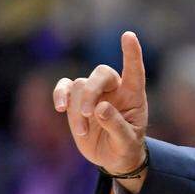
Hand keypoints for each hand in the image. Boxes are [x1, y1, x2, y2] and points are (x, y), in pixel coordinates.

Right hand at [53, 31, 148, 189]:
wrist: (112, 158)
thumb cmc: (126, 147)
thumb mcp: (127, 142)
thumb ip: (116, 125)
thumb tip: (100, 108)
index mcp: (133, 95)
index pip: (134, 70)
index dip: (131, 53)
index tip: (128, 35)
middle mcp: (114, 89)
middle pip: (101, 74)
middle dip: (91, 91)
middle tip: (87, 113)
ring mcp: (94, 94)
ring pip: (80, 85)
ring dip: (77, 108)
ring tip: (82, 131)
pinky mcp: (76, 101)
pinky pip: (64, 88)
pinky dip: (60, 95)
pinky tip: (60, 107)